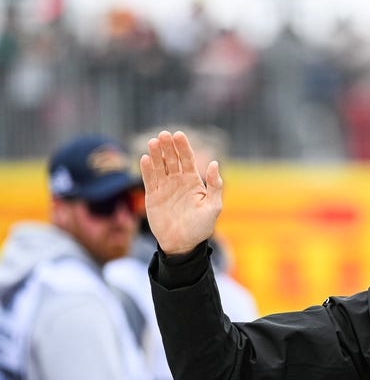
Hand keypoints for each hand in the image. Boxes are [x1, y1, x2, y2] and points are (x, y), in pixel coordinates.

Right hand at [139, 131, 222, 255]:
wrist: (183, 244)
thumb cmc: (201, 227)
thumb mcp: (213, 207)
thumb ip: (215, 186)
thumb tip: (215, 163)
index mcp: (193, 182)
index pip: (187, 159)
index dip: (183, 147)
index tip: (179, 135)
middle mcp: (178, 181)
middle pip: (172, 159)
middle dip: (168, 147)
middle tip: (164, 135)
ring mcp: (164, 188)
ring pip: (159, 166)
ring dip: (156, 154)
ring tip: (153, 142)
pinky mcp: (152, 196)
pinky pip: (148, 179)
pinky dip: (146, 169)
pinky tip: (145, 159)